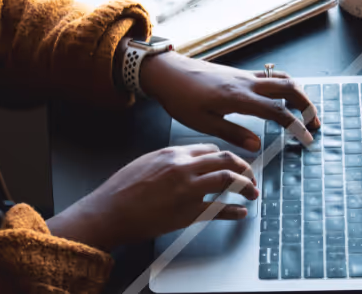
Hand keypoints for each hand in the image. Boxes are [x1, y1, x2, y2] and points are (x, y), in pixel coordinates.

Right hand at [46, 144, 256, 250]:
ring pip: (229, 179)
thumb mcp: (146, 161)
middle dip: (245, 167)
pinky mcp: (188, 212)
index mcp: (174, 153)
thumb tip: (187, 161)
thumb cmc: (122, 189)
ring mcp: (188, 190)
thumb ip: (170, 159)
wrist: (109, 211)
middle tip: (250, 177)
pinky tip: (240, 212)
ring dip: (246, 186)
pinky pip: (220, 209)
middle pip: (226, 160)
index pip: (211, 149)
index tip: (231, 164)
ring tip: (252, 193)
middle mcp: (184, 168)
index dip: (226, 157)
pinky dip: (234, 211)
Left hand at [140, 52, 319, 151]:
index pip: (278, 112)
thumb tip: (258, 146)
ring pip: (282, 79)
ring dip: (299, 93)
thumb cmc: (181, 98)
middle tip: (315, 123)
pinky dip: (284, 85)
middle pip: (289, 88)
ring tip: (306, 110)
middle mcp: (247, 83)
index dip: (296, 126)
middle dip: (307, 105)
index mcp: (239, 98)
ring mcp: (245, 75)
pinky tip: (283, 96)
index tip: (307, 139)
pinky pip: (270, 76)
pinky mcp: (240, 73)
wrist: (168, 72)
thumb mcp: (203, 123)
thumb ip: (233, 133)